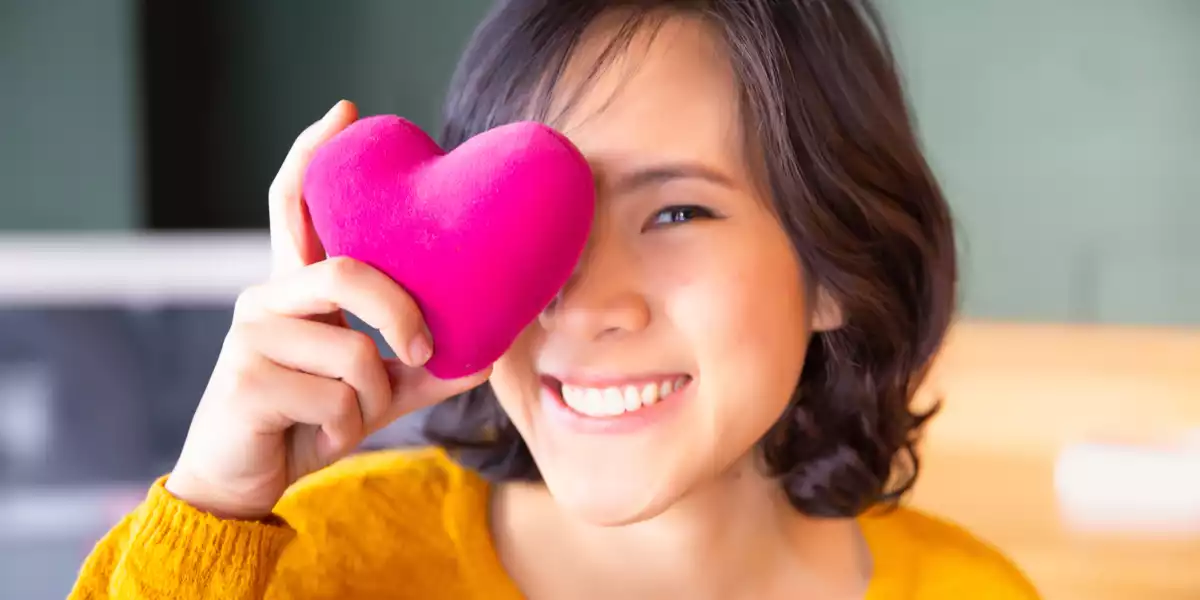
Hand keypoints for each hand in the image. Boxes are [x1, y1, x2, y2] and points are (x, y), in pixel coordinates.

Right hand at [164, 100, 489, 519]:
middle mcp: (266, 299)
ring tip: (344, 418)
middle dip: (399, 313)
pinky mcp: (243, 380)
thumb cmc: (311, 420)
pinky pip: (335, 399)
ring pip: (351, 353)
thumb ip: (424, 367)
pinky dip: (346, 428)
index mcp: (296, 290)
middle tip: (424, 348)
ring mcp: (249, 337)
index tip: (345, 111)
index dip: (313, 156)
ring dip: (368, 400)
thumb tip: (493, 349)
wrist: (247, 481)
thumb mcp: (377, 390)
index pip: (294, 206)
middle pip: (345, 273)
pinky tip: (317, 437)